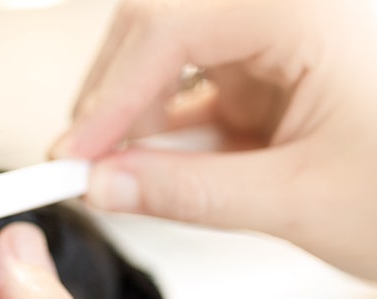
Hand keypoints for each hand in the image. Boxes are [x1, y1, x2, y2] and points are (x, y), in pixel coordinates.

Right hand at [52, 0, 376, 282]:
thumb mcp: (297, 201)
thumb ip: (190, 192)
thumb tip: (102, 186)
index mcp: (304, 15)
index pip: (173, 26)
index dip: (110, 95)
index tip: (73, 156)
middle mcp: (281, 16)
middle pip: (155, 29)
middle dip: (109, 99)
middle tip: (77, 164)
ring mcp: (268, 47)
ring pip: (161, 62)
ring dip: (128, 119)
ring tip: (104, 174)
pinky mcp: (258, 81)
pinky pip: (183, 96)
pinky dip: (154, 136)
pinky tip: (139, 170)